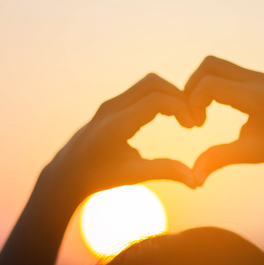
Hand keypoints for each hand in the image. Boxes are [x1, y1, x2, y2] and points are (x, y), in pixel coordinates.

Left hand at [41, 73, 196, 210]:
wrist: (67, 173)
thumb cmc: (99, 177)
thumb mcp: (133, 176)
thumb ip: (164, 172)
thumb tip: (195, 181)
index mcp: (116, 125)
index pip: (156, 101)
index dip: (181, 108)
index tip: (193, 127)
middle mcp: (111, 108)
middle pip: (153, 83)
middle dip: (178, 95)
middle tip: (191, 118)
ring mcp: (110, 104)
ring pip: (147, 83)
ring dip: (169, 95)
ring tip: (183, 118)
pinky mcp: (112, 104)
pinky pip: (140, 91)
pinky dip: (160, 97)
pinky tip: (170, 116)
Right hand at [185, 56, 263, 184]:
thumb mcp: (249, 153)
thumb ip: (219, 160)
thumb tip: (194, 180)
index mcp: (254, 97)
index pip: (209, 85)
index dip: (193, 102)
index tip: (196, 126)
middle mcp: (255, 79)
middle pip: (209, 65)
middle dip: (192, 87)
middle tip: (192, 114)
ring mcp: (255, 75)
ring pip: (214, 64)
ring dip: (200, 85)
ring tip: (200, 112)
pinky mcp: (254, 77)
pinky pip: (223, 71)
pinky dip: (210, 84)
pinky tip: (211, 108)